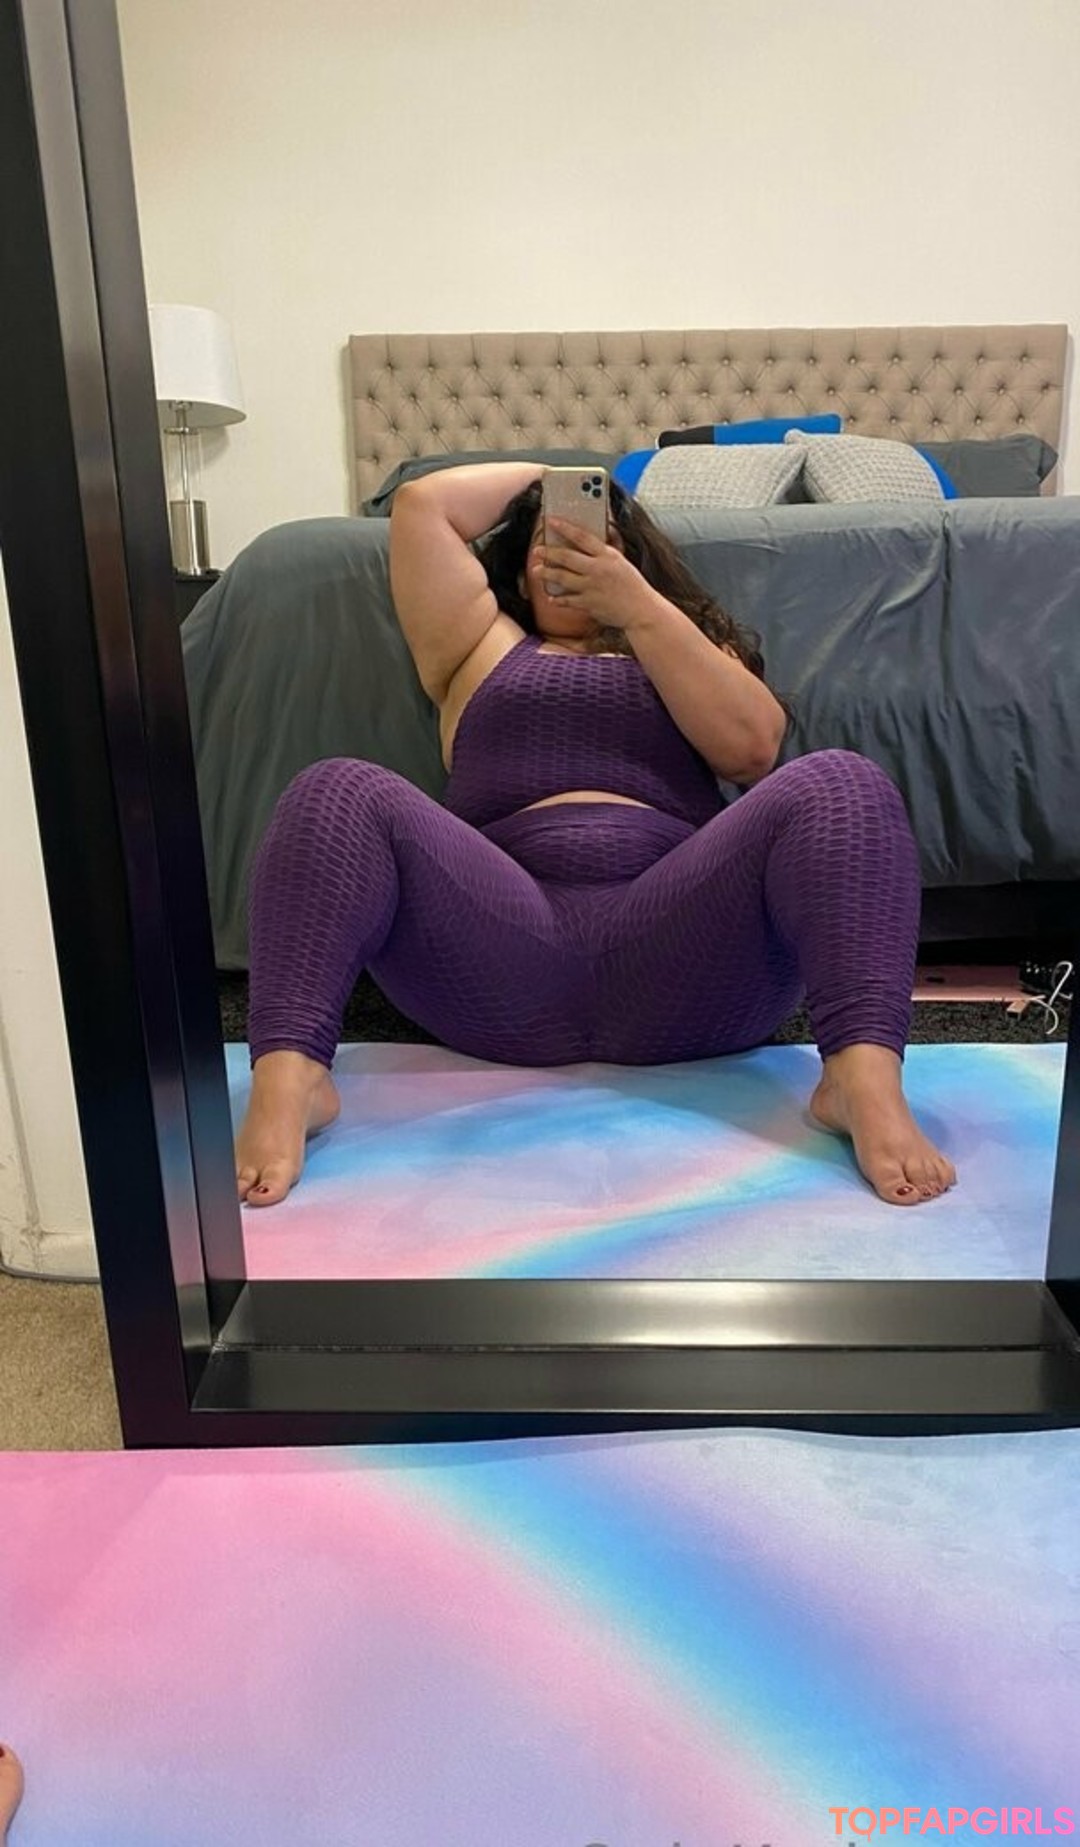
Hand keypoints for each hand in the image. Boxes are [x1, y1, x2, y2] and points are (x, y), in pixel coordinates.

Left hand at [535, 518, 660, 629]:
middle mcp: (598, 569)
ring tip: (536, 571)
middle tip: (537, 550)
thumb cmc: (633, 585)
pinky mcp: (589, 604)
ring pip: (562, 578)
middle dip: (549, 553)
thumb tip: (605, 528)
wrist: (641, 610)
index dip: (565, 527)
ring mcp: (592, 588)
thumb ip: (608, 548)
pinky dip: (558, 599)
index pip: (582, 537)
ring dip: (547, 574)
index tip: (550, 521)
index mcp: (608, 555)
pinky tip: (551, 598)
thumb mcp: (622, 561)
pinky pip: (568, 600)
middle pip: (567, 557)